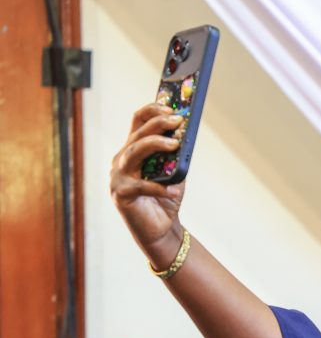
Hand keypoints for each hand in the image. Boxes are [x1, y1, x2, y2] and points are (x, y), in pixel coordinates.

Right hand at [110, 103, 187, 261]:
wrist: (160, 229)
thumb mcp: (174, 172)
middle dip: (157, 125)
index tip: (170, 107)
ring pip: (133, 153)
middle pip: (137, 135)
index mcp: (133, 150)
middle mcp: (121, 160)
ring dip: (155, 145)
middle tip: (177, 121)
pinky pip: (140, 186)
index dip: (152, 111)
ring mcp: (118, 177)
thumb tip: (185, 134)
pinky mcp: (121, 195)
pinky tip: (174, 191)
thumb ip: (175, 155)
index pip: (137, 122)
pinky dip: (159, 188)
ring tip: (175, 145)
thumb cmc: (166, 198)